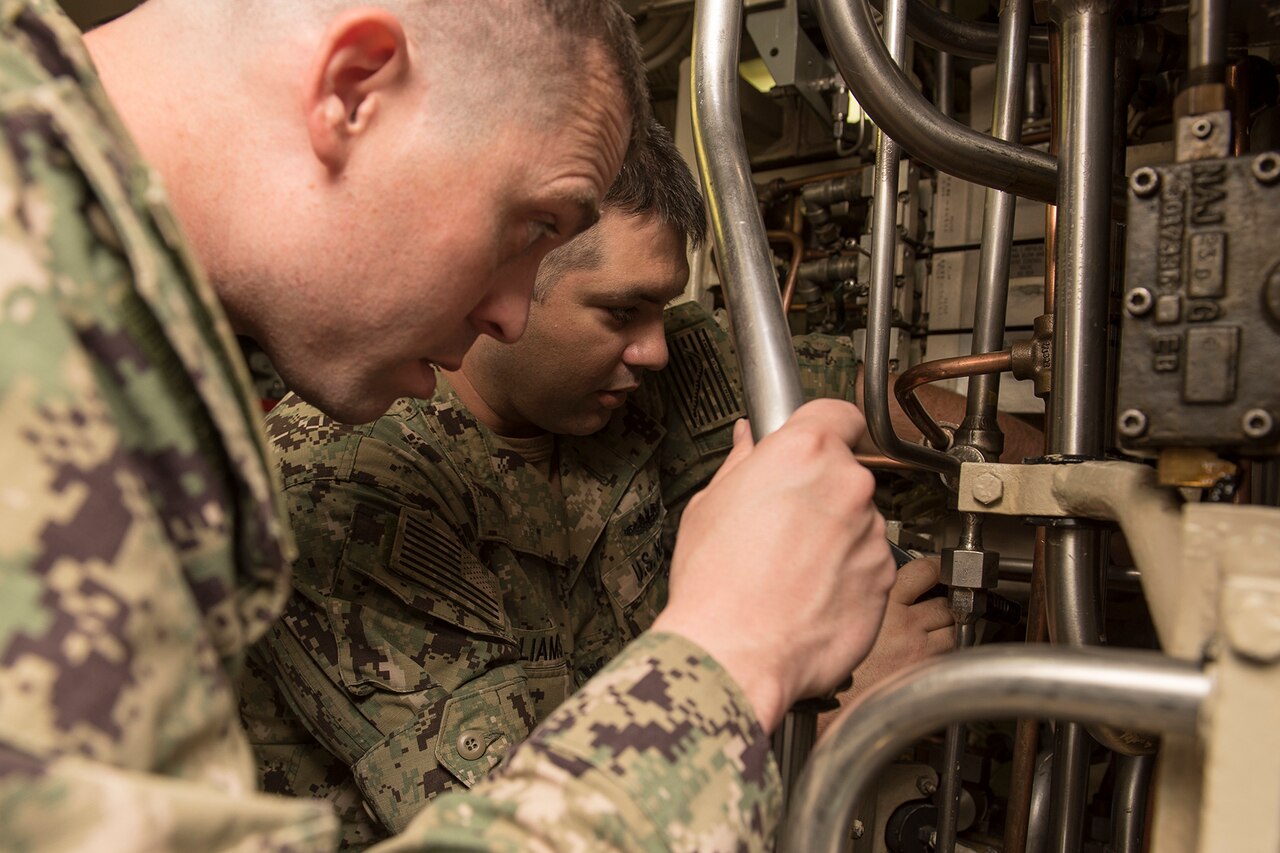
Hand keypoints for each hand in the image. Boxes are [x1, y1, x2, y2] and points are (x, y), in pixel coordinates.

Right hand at [651, 399, 896, 732]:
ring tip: (790, 570)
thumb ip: (742, 464)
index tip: (817, 443)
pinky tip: (808, 596)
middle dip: (820, 493)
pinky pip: (868, 565)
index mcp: (804, 452)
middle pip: (845, 473)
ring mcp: (872, 533)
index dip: (825, 428)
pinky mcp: (885, 579)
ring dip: (835, 538)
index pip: (839, 412)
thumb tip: (749, 441)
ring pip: (858, 522)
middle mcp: (848, 484)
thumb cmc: (715, 584)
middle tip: (781, 524)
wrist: (735, 654)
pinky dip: (847, 576)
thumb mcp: (709, 505)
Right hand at [817, 557, 954, 737]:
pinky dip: (946, 650)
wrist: (838, 706)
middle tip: (935, 606)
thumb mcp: (849, 619)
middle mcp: (905, 623)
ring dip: (948, 627)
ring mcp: (920, 648)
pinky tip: (930, 653)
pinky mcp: (928, 670)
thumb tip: (888, 586)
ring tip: (932, 632)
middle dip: (943, 602)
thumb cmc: (838, 667)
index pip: (925, 571)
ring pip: (954, 627)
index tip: (938, 569)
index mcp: (883, 603)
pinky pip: (952, 652)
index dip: (936, 569)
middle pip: (945, 601)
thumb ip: (871, 600)